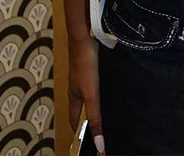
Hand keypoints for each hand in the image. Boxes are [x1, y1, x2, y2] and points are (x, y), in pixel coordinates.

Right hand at [69, 35, 104, 152]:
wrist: (83, 38)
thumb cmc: (85, 65)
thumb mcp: (91, 95)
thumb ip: (95, 117)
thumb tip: (99, 144)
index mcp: (74, 99)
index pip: (75, 123)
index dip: (81, 135)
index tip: (90, 146)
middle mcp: (76, 90)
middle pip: (82, 111)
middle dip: (89, 121)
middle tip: (101, 131)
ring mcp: (82, 78)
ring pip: (88, 97)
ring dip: (95, 106)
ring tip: (107, 113)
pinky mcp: (89, 68)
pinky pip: (94, 84)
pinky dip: (100, 91)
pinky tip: (109, 89)